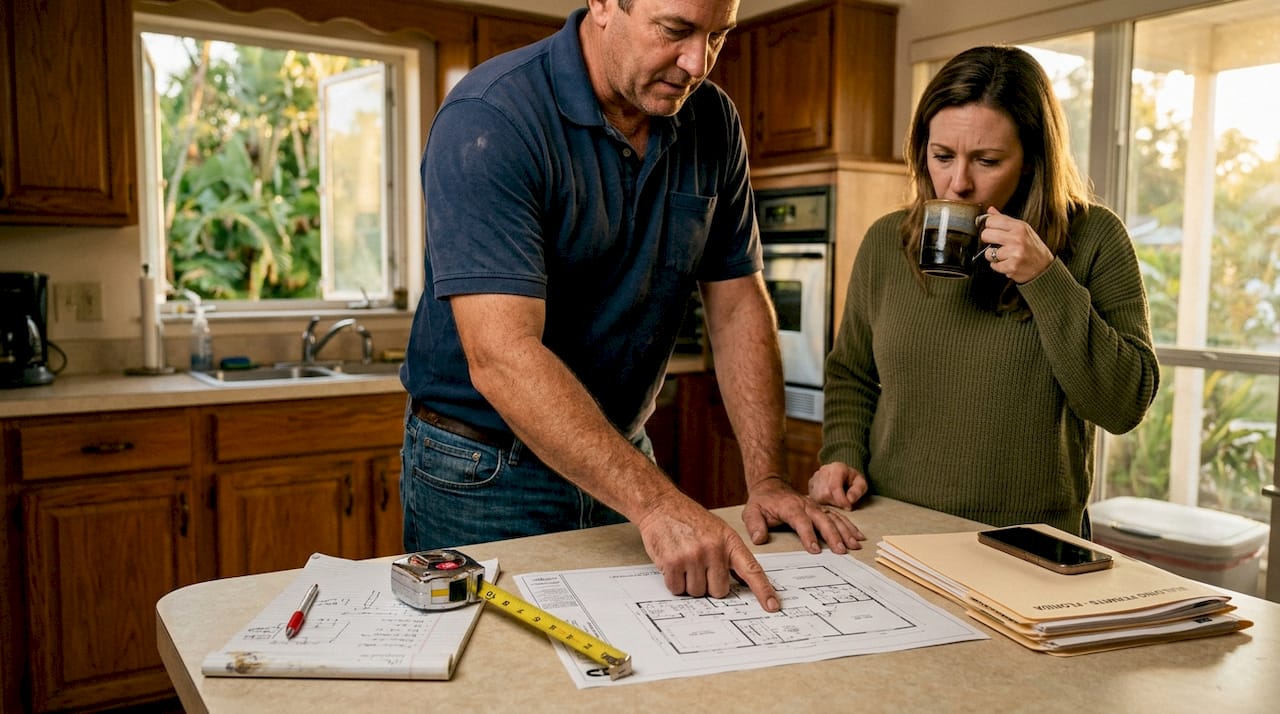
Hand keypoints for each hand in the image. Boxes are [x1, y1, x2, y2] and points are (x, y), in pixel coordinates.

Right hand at [635, 492, 781, 611]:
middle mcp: (714, 548)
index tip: (772, 606)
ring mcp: (693, 556)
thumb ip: (730, 555)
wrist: (661, 505)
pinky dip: (673, 581)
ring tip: (684, 560)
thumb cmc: (689, 519)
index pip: (751, 570)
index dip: (763, 590)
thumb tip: (743, 582)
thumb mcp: (718, 531)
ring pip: (697, 592)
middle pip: (720, 591)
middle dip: (709, 584)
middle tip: (698, 566)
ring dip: (689, 583)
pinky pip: (677, 589)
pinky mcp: (673, 562)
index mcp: (729, 541)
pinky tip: (673, 563)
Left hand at [742, 475, 865, 554]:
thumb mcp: (751, 511)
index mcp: (790, 507)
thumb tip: (759, 539)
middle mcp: (806, 505)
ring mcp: (816, 507)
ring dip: (845, 531)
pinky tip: (858, 536)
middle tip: (841, 551)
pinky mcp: (822, 509)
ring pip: (834, 518)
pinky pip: (838, 516)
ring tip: (855, 545)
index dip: (808, 535)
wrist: (771, 487)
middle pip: (822, 520)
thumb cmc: (762, 502)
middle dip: (833, 535)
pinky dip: (849, 526)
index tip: (815, 550)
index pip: (800, 521)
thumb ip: (754, 525)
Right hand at [808, 462, 869, 509]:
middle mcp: (823, 470)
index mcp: (837, 467)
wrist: (844, 474)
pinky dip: (822, 502)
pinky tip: (829, 500)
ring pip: (818, 497)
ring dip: (829, 503)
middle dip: (836, 502)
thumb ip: (857, 490)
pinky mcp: (810, 484)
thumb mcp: (861, 483)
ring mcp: (815, 477)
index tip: (848, 507)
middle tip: (844, 504)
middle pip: (825, 493)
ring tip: (837, 501)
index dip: (841, 500)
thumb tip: (849, 500)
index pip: (834, 486)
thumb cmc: (853, 480)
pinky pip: (813, 498)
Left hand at [979, 206, 1053, 282]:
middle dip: (988, 240)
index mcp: (1019, 226)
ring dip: (993, 256)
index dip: (988, 226)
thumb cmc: (1032, 247)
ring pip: (988, 252)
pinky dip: (998, 266)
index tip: (992, 231)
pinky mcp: (1012, 266)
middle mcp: (1017, 238)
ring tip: (1004, 255)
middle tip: (995, 243)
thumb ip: (1005, 220)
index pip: (991, 220)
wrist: (1044, 267)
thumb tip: (990, 210)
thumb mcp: (1023, 229)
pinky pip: (993, 265)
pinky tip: (1007, 263)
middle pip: (986, 235)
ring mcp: (1014, 252)